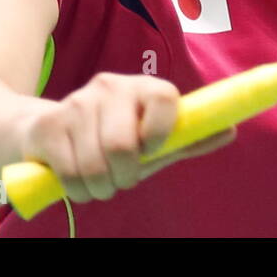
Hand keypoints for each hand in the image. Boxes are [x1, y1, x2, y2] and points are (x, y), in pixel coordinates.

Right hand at [15, 72, 236, 202]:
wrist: (46, 130)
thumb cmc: (113, 138)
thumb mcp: (154, 140)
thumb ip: (189, 138)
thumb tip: (230, 131)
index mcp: (144, 87)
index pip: (165, 98)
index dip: (161, 133)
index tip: (152, 150)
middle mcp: (110, 87)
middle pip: (122, 145)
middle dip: (124, 176)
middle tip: (122, 179)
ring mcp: (76, 103)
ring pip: (94, 165)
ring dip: (100, 188)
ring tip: (101, 182)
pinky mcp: (48, 124)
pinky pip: (68, 172)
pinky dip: (78, 190)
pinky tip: (80, 182)